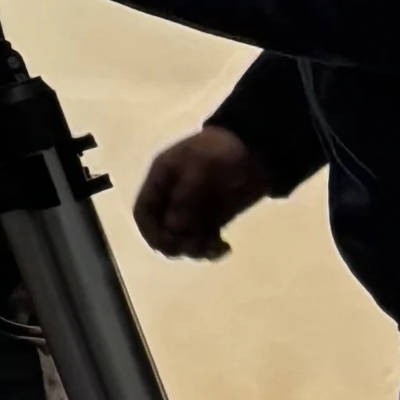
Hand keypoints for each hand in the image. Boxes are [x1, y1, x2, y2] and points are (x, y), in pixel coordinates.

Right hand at [133, 123, 273, 263]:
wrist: (257, 149)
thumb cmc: (223, 151)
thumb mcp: (202, 167)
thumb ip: (186, 197)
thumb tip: (173, 226)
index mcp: (161, 179)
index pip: (143, 212)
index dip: (151, 232)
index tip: (171, 245)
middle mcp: (171, 197)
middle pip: (161, 231)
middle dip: (176, 244)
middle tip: (199, 247)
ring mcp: (191, 209)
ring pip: (181, 240)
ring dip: (195, 249)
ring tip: (218, 248)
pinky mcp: (210, 218)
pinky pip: (202, 240)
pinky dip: (210, 249)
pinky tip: (225, 248)